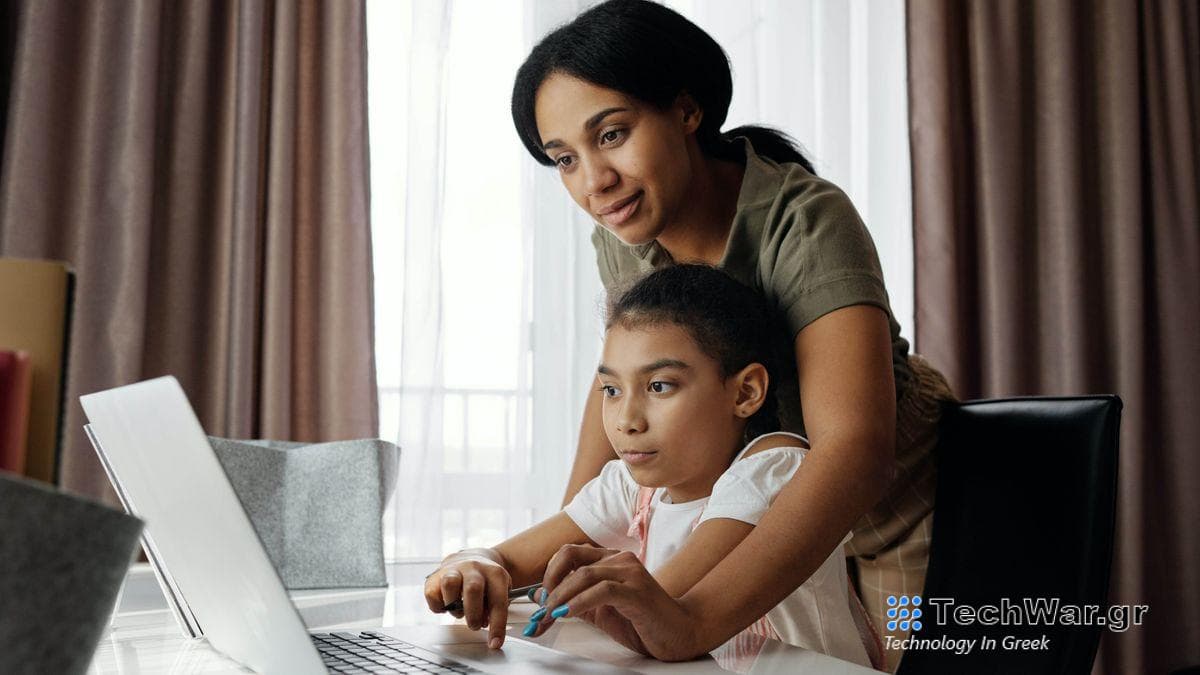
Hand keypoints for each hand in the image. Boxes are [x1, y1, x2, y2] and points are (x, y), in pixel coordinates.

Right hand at [423, 553, 511, 648]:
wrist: (470, 557)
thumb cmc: (485, 580)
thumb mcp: (499, 590)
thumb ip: (494, 608)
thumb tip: (486, 624)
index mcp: (494, 573)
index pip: (497, 601)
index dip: (497, 625)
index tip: (495, 643)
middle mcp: (473, 568)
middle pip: (473, 589)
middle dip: (473, 614)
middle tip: (475, 625)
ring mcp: (453, 570)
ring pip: (449, 584)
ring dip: (454, 607)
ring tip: (459, 611)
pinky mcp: (435, 577)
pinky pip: (432, 594)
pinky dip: (439, 606)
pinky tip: (447, 606)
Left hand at [523, 544, 700, 660]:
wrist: (679, 634)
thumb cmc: (642, 622)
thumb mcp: (599, 611)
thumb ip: (572, 600)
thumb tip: (539, 595)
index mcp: (610, 560)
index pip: (569, 552)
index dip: (549, 574)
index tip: (541, 600)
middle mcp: (620, 559)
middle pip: (571, 557)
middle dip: (549, 585)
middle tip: (540, 612)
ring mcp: (631, 573)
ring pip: (583, 574)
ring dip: (560, 598)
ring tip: (549, 617)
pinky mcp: (637, 591)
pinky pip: (602, 591)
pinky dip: (579, 603)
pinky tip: (567, 615)